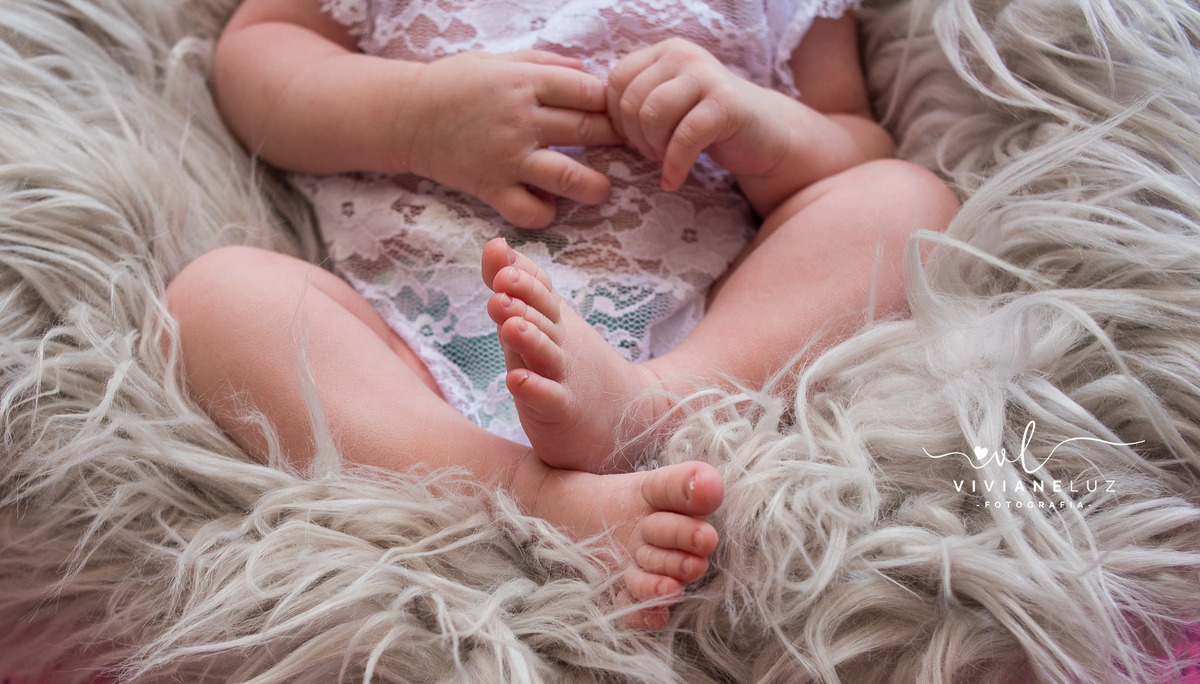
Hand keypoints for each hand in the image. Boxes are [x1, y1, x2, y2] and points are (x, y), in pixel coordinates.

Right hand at [404, 50, 620, 228]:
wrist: (406, 116)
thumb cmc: (454, 84)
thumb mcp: (499, 60)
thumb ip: (544, 63)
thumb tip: (588, 71)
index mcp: (525, 82)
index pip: (588, 92)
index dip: (611, 103)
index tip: (620, 113)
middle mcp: (520, 120)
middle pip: (588, 131)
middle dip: (615, 140)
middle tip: (625, 149)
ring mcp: (506, 157)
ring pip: (567, 177)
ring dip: (594, 187)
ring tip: (602, 190)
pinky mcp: (490, 187)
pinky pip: (529, 210)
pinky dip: (546, 213)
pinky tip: (550, 205)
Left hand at [607, 38, 792, 190]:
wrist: (765, 136)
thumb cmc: (708, 125)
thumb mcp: (669, 106)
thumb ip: (637, 102)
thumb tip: (596, 120)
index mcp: (664, 53)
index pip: (616, 82)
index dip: (617, 119)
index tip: (635, 141)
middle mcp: (683, 56)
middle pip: (631, 101)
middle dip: (636, 139)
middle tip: (654, 156)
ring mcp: (706, 76)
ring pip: (652, 114)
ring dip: (654, 150)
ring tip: (666, 163)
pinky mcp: (726, 104)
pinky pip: (684, 138)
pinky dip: (674, 166)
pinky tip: (676, 180)